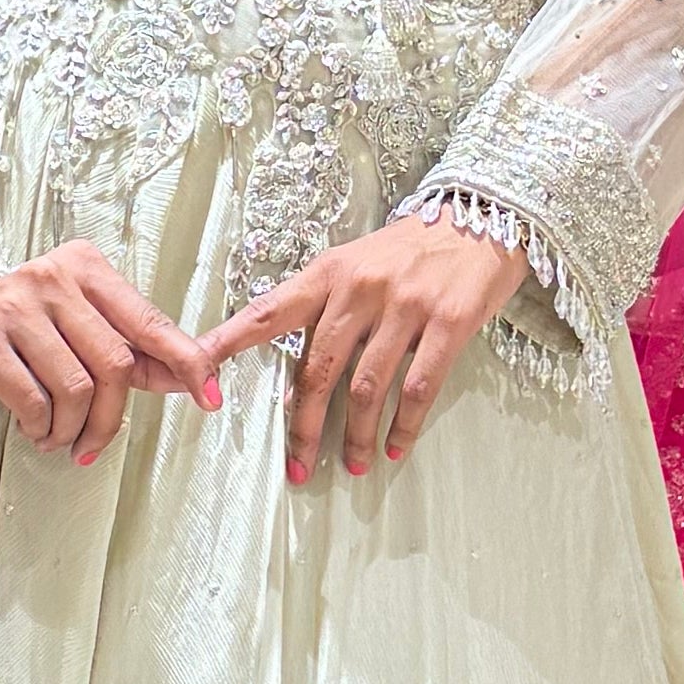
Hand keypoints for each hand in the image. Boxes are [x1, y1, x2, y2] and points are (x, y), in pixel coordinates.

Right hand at [0, 242, 220, 462]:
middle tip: (92, 444)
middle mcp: (51, 275)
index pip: (148, 320)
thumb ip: (131, 352)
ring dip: (71, 429)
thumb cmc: (19, 340)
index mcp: (85, 268)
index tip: (211, 396)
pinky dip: (40, 428)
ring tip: (54, 435)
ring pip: (76, 387)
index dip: (186, 361)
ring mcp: (13, 303)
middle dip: (110, 418)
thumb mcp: (77, 334)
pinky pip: (34, 401)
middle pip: (114, 363)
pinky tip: (30, 427)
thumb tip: (195, 376)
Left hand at [203, 214, 526, 485]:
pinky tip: (396, 446)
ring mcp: (406, 306)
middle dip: (304, 424)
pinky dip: (404, 425)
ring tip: (352, 464)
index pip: (270, 311)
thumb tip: (301, 372)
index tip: (199, 373)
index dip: (231, 342)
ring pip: (366, 386)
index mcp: (330, 272)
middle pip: (318, 369)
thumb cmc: (413, 249)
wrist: (484, 218)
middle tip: (298, 465)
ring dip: (355, 434)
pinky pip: (418, 387)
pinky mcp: (448, 323)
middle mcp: (361, 288)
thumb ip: (328, 306)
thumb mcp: (359, 262)